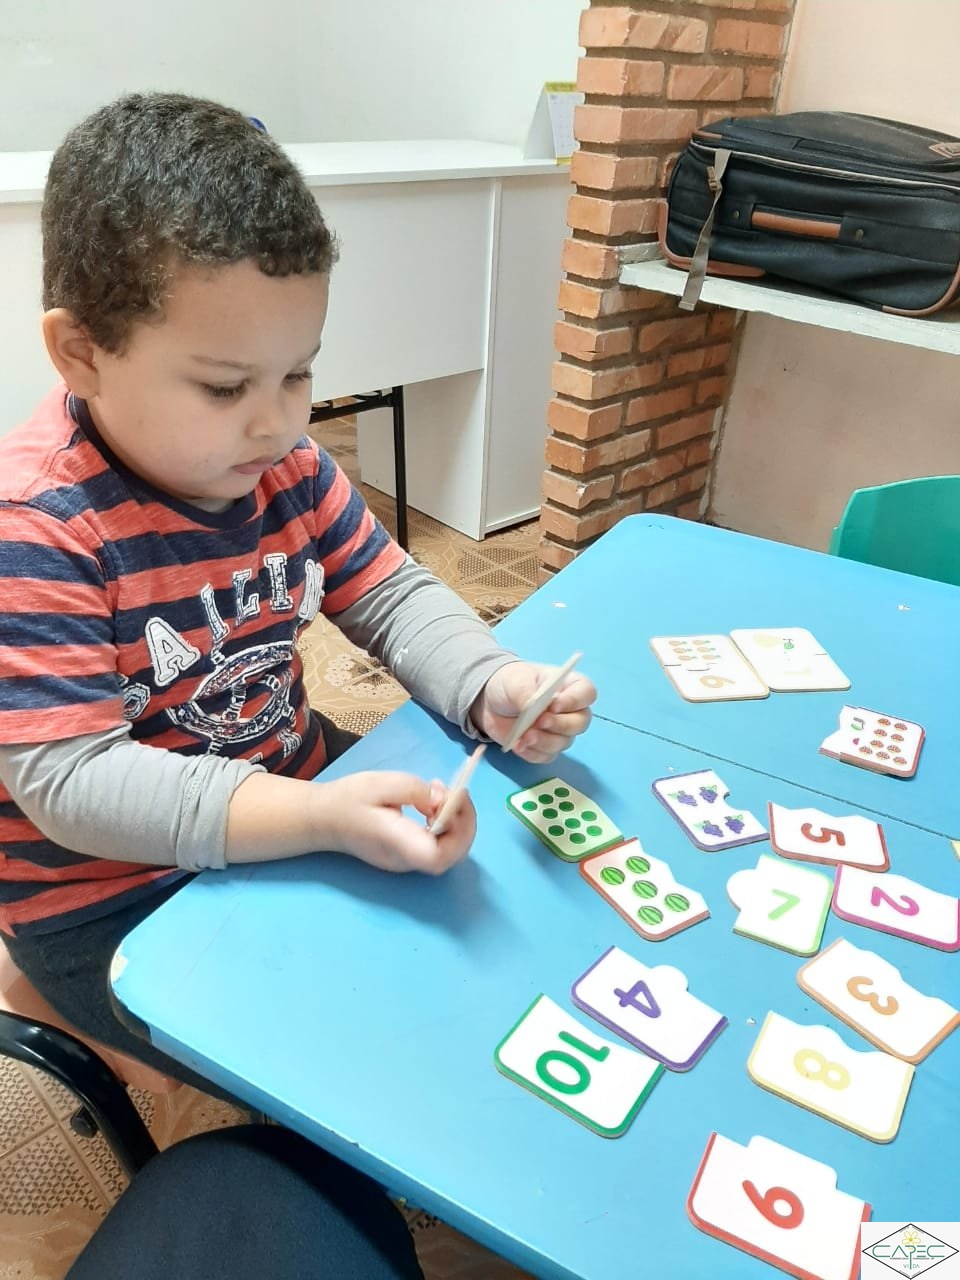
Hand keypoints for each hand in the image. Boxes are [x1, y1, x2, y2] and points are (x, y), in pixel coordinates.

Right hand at [320, 771, 474, 874]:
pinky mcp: (408, 856)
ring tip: (442, 792)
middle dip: (465, 821)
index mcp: (397, 843)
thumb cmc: (348, 800)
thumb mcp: (381, 783)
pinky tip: (435, 803)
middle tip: (455, 790)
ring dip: (457, 821)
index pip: (438, 856)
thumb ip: (416, 791)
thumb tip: (442, 800)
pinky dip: (447, 824)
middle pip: (452, 855)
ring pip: (449, 851)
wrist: (322, 819)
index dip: (459, 830)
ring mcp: (407, 862)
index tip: (455, 798)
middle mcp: (406, 860)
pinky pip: (438, 845)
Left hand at [471, 661, 595, 762]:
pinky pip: (546, 756)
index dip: (574, 701)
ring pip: (563, 742)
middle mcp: (570, 710)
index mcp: (569, 685)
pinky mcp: (545, 747)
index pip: (586, 694)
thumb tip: (532, 706)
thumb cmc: (511, 683)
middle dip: (560, 725)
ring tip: (524, 737)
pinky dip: (532, 753)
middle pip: (580, 723)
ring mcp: (559, 731)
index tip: (553, 705)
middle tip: (539, 722)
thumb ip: (526, 692)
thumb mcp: (516, 680)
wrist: (491, 702)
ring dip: (544, 742)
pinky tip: (518, 745)